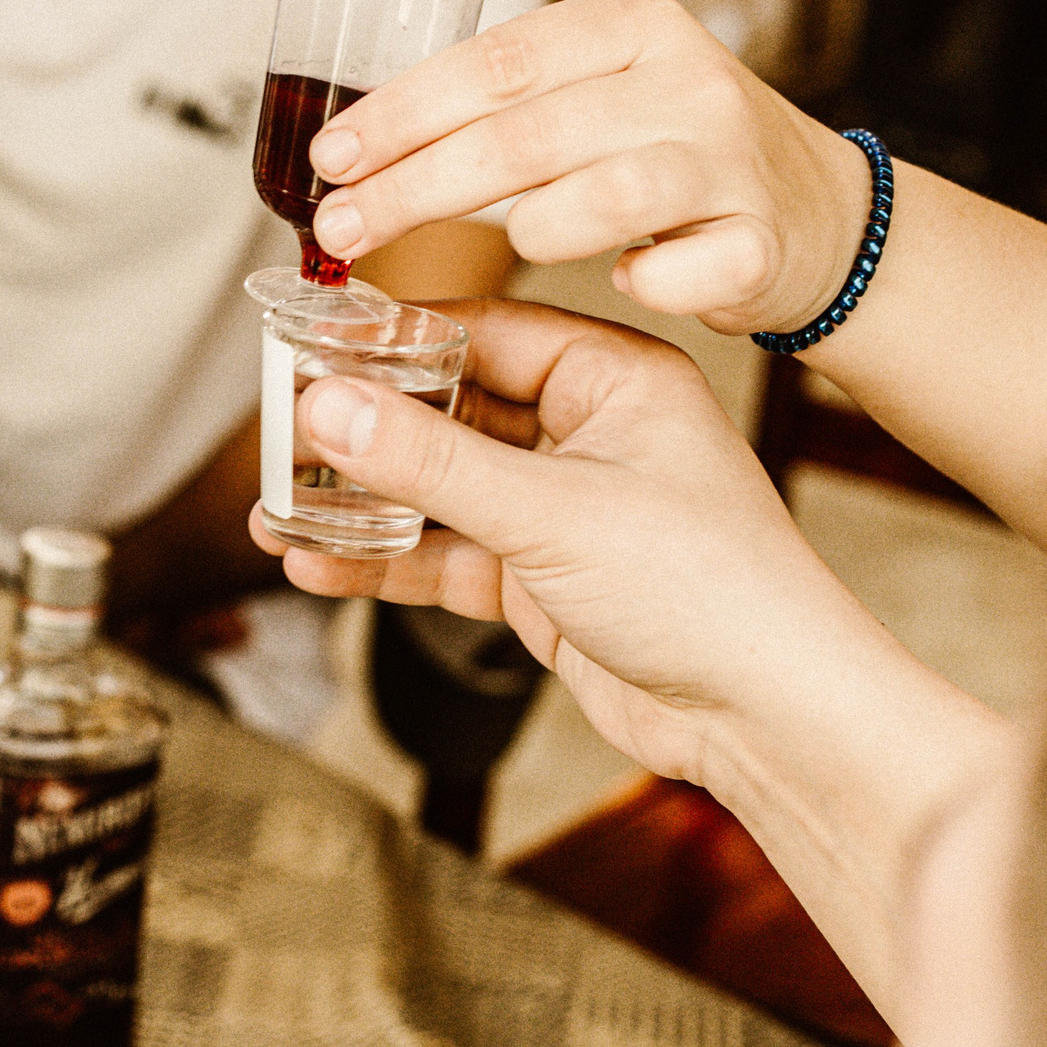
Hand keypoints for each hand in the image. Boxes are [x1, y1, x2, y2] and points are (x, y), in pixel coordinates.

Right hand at [249, 300, 913, 784]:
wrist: (767, 715)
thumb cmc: (715, 591)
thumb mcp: (552, 513)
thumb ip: (431, 461)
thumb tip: (331, 407)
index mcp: (613, 378)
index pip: (480, 331)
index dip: (391, 341)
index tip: (310, 346)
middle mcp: (588, 432)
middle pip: (448, 410)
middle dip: (364, 430)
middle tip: (280, 432)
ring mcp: (564, 508)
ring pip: (440, 490)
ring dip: (364, 503)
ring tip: (280, 507)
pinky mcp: (545, 578)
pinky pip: (448, 555)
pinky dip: (387, 562)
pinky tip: (320, 562)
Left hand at [301, 0, 874, 336]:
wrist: (819, 213)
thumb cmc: (671, 155)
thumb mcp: (598, 97)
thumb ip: (503, 108)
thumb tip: (353, 153)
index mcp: (631, 28)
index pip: (495, 62)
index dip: (403, 111)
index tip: (331, 157)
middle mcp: (685, 81)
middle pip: (527, 135)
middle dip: (418, 186)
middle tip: (343, 230)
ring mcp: (732, 161)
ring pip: (608, 195)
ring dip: (533, 231)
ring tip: (507, 251)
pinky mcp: (765, 241)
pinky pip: (688, 271)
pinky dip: (648, 282)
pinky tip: (628, 282)